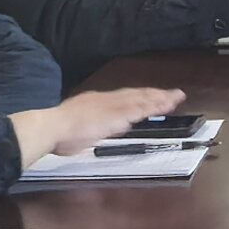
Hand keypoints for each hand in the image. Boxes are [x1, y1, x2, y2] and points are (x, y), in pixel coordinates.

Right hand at [15, 86, 186, 165]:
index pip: (124, 99)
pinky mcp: (116, 113)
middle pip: (136, 95)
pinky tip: (164, 106)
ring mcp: (112, 105)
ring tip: (176, 98)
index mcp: (96, 103)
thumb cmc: (58, 133)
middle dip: (156, 95)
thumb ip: (94, 129)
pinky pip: (139, 108)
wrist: (52, 126)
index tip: (155, 97)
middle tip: (175, 94)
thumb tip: (104, 130)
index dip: (141, 98)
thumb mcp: (80, 130)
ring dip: (160, 99)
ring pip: (141, 100)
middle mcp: (106, 100)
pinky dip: (152, 106)